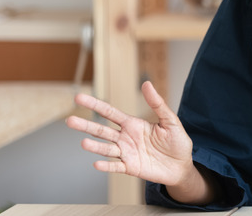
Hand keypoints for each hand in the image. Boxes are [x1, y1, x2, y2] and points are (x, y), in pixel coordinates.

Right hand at [65, 81, 194, 186]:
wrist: (182, 166)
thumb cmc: (177, 142)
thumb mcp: (170, 120)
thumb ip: (157, 104)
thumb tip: (147, 84)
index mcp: (133, 124)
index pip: (110, 113)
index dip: (95, 105)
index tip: (79, 98)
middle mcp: (125, 138)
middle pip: (102, 130)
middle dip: (86, 125)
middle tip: (70, 120)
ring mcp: (126, 153)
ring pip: (106, 149)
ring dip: (95, 147)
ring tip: (84, 143)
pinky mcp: (130, 168)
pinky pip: (116, 167)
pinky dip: (107, 166)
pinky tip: (97, 164)